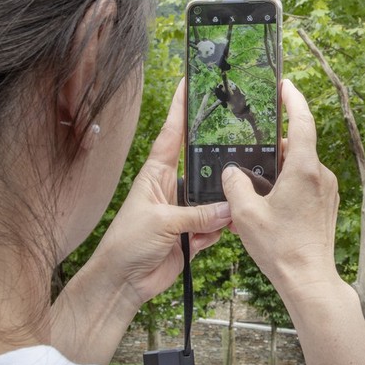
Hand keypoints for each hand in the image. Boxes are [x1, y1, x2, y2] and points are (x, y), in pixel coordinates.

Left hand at [95, 79, 230, 305]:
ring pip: (215, 197)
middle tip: (242, 143)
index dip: (180, 107)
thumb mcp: (162, 222)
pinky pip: (217, 224)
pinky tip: (219, 234)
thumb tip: (229, 208)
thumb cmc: (127, 244)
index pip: (171, 133)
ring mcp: (184, 211)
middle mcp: (172, 187)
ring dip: (224, 204)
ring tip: (236, 202)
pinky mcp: (193, 234)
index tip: (190, 82)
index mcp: (156, 174)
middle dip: (220, 161)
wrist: (123, 283)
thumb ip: (198, 214)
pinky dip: (221, 229)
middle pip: (202, 164)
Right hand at [221, 80, 340, 297]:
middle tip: (251, 146)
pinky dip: (287, 183)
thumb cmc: (280, 248)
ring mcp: (327, 191)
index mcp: (304, 169)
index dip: (293, 98)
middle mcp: (321, 175)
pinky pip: (305, 183)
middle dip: (274, 144)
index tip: (285, 84)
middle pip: (297, 145)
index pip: (303, 120)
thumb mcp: (245, 214)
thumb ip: (235, 185)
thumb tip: (232, 172)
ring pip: (300, 166)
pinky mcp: (328, 205)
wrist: (309, 280)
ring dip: (278, 168)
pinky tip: (267, 201)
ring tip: (253, 183)